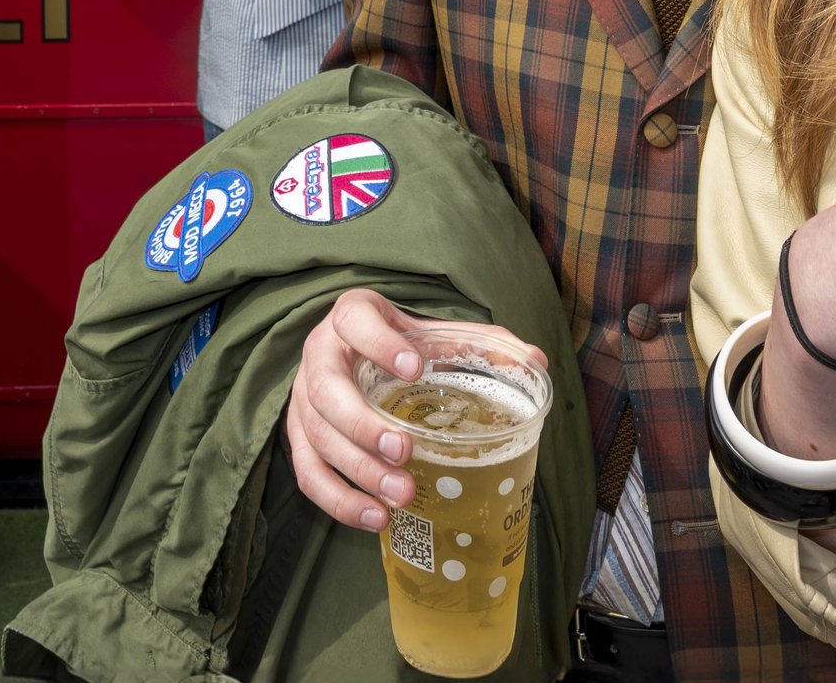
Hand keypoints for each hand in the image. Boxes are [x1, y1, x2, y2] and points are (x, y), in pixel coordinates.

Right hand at [282, 289, 544, 532]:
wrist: (357, 356)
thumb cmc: (403, 347)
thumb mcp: (436, 335)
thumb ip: (483, 344)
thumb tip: (536, 360)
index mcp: (352, 317)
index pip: (354, 320)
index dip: (380, 343)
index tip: (416, 368)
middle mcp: (319, 355)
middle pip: (328, 390)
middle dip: (364, 425)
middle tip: (406, 451)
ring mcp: (302, 399)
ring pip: (317, 437)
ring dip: (357, 471)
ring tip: (401, 495)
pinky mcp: (300, 437)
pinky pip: (308, 473)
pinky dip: (339, 500)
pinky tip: (376, 518)